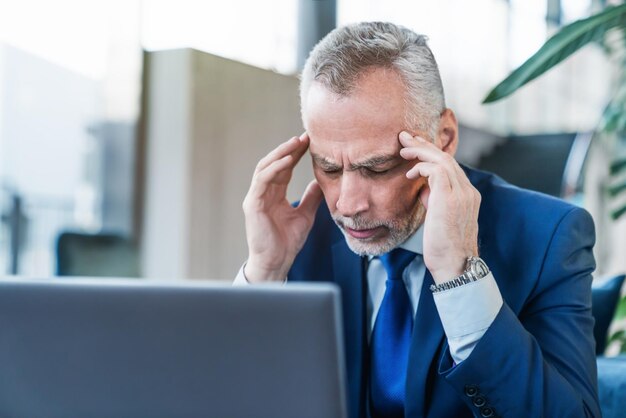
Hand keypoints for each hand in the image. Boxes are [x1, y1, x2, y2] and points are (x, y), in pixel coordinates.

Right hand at [242, 133, 323, 281]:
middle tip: (305, 136)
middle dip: (289, 149)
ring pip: (265, 167)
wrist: (277, 262)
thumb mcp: (306, 215)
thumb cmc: (287, 242)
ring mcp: (256, 197)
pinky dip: (274, 168)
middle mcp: (263, 192)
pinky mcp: (253, 204)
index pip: (285, 168)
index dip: (296, 154)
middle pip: (274, 163)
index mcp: (274, 194)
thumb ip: (311, 198)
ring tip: (296, 143)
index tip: (310, 142)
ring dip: (281, 153)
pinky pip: (262, 180)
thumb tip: (322, 182)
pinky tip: (287, 160)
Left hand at [398, 131, 479, 283]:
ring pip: (442, 160)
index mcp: (467, 195)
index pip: (450, 166)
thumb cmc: (444, 247)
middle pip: (447, 157)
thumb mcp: (439, 218)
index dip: (432, 154)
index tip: (415, 147)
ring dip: (420, 151)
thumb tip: (423, 189)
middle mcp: (468, 191)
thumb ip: (435, 200)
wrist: (454, 265)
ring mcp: (462, 194)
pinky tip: (410, 173)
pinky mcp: (450, 199)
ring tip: (403, 149)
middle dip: (424, 144)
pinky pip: (437, 170)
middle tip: (405, 136)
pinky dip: (422, 167)